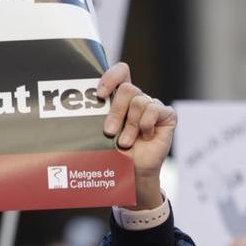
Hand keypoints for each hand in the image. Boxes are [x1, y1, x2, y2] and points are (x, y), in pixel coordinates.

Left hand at [96, 63, 175, 209]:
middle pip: (128, 89)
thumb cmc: (115, 153)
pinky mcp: (167, 116)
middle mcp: (138, 99)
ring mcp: (153, 106)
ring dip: (130, 126)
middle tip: (109, 131)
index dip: (111, 77)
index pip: (121, 72)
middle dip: (116, 112)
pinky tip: (145, 137)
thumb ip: (98, 116)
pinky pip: (155, 110)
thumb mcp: (102, 133)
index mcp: (122, 98)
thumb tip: (78, 106)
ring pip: (139, 102)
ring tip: (125, 142)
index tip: (99, 94)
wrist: (132, 173)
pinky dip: (146, 125)